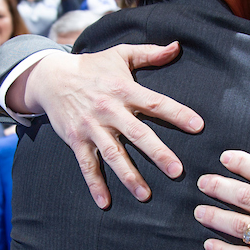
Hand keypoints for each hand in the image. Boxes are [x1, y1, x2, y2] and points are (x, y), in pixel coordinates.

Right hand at [16, 43, 202, 208]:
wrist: (52, 77)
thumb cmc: (93, 67)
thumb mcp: (120, 54)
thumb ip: (150, 53)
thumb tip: (178, 47)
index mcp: (124, 89)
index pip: (155, 102)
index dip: (176, 114)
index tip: (198, 126)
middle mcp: (109, 110)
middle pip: (136, 133)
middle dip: (157, 153)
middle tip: (176, 171)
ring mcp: (92, 127)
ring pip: (112, 154)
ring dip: (128, 175)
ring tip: (145, 195)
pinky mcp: (76, 140)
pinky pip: (86, 165)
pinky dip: (94, 184)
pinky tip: (105, 203)